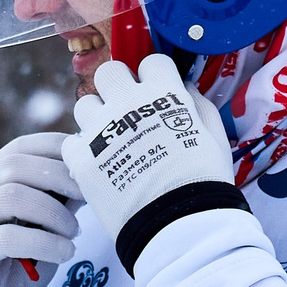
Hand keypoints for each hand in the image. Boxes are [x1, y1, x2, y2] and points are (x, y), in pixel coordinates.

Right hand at [0, 133, 80, 286]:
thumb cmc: (17, 262)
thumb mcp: (42, 224)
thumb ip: (57, 199)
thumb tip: (90, 176)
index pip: (20, 147)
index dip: (56, 149)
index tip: (88, 164)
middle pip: (15, 165)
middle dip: (60, 177)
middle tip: (89, 198)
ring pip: (12, 195)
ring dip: (53, 212)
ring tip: (73, 232)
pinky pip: (9, 237)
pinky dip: (45, 242)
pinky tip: (65, 253)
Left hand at [61, 55, 234, 248]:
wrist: (178, 224)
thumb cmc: (204, 182)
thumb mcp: (214, 138)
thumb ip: (199, 106)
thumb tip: (185, 89)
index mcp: (163, 94)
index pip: (151, 62)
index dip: (155, 77)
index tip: (157, 93)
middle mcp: (126, 104)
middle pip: (108, 72)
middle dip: (117, 86)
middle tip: (127, 109)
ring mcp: (100, 131)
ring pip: (84, 105)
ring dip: (97, 117)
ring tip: (111, 140)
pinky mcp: (82, 160)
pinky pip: (71, 143)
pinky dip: (83, 152)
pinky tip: (99, 164)